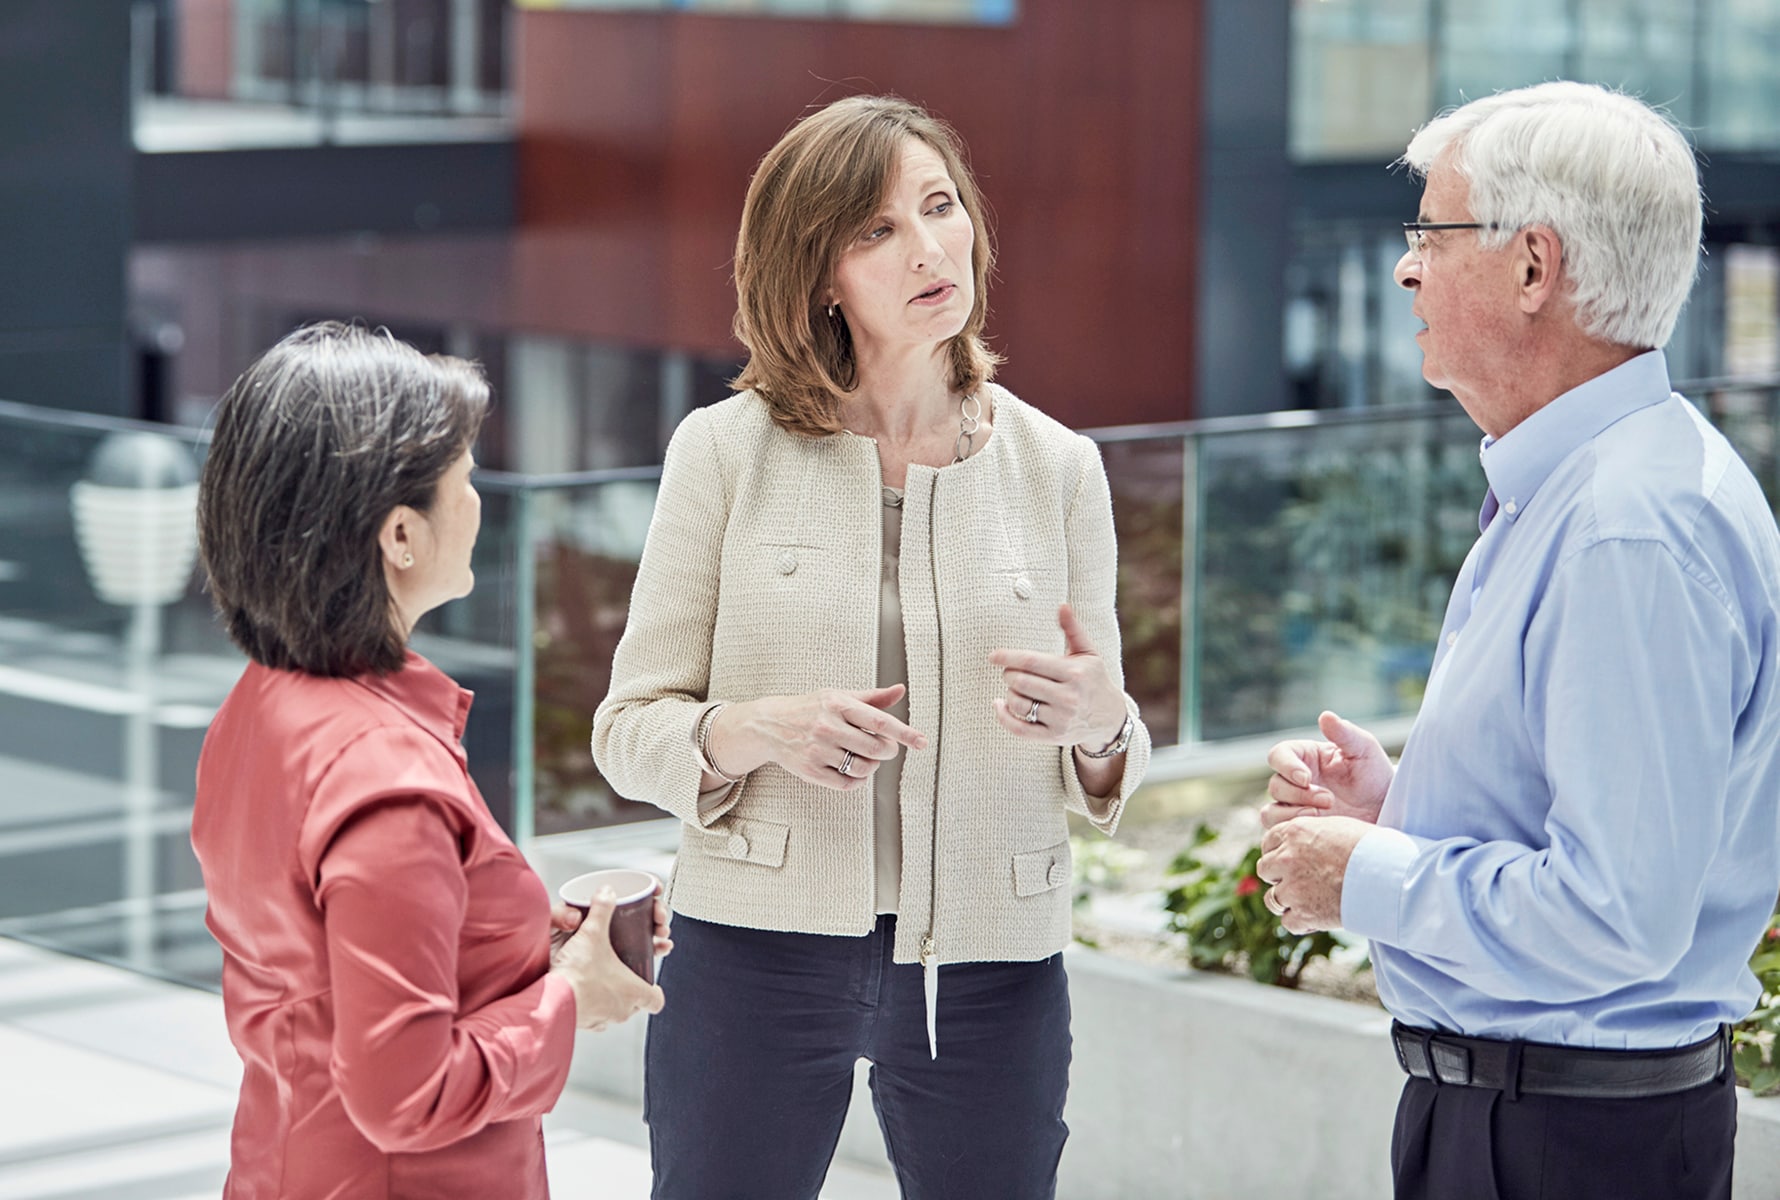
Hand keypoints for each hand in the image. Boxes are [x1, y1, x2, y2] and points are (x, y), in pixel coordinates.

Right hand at [547, 889, 665, 1030]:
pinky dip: (592, 1006)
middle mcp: (622, 1011)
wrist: (549, 999)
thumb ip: (602, 910)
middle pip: (635, 1004)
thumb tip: (607, 892)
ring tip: (601, 980)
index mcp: (634, 991)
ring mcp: (603, 1020)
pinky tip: (582, 991)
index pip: (656, 999)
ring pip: (615, 1011)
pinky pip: (594, 1017)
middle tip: (622, 972)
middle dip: (630, 988)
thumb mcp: (592, 934)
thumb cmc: (578, 973)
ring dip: (611, 998)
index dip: (654, 989)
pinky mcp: (584, 1023)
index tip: (648, 979)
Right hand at [710, 686, 926, 792]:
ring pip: (863, 768)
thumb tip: (900, 690)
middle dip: (887, 751)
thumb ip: (872, 698)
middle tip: (884, 748)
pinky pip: (847, 784)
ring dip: (871, 766)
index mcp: (838, 704)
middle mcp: (828, 726)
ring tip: (864, 757)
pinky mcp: (811, 770)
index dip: (905, 733)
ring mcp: (818, 750)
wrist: (770, 725)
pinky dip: (856, 780)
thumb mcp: (839, 696)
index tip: (922, 742)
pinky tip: (851, 770)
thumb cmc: (810, 709)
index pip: (880, 721)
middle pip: (876, 748)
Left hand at [989, 604, 1126, 749]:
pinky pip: (1019, 729)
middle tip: (1012, 672)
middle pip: (1021, 682)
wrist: (1109, 718)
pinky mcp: (1053, 736)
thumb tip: (1062, 606)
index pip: (1032, 662)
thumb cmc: (1093, 679)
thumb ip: (1073, 629)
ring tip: (1017, 687)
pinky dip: (1003, 717)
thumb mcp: (1088, 653)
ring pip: (1018, 703)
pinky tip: (999, 705)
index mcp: (1075, 673)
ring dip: (1009, 693)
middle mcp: (1068, 698)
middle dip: (1009, 674)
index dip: (1009, 657)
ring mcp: (1061, 719)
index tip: (993, 656)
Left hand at [1255, 815, 1371, 934]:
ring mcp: (1293, 887)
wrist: (1388, 874)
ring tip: (1307, 902)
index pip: (1269, 841)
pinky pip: (1288, 922)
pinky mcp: (1303, 913)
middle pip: (1265, 869)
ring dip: (1287, 901)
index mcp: (1294, 831)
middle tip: (1297, 881)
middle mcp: (1287, 858)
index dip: (1278, 852)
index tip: (1289, 859)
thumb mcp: (1339, 826)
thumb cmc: (1372, 846)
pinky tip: (1315, 919)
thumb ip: (1315, 833)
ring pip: (1272, 898)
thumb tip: (1312, 842)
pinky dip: (1300, 922)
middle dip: (1278, 876)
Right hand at [1261, 711, 1392, 830]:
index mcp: (1305, 757)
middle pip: (1275, 785)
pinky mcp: (1298, 827)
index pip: (1278, 755)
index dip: (1286, 766)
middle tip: (1329, 800)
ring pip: (1270, 810)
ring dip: (1292, 813)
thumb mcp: (1365, 750)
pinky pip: (1278, 830)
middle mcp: (1295, 781)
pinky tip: (1316, 830)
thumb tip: (1325, 715)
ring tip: (1320, 815)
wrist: (1387, 811)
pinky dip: (1290, 829)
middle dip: (1300, 794)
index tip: (1306, 778)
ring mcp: (1295, 806)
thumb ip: (1344, 733)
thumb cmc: (1376, 775)